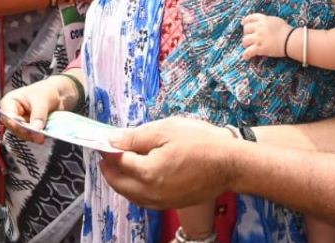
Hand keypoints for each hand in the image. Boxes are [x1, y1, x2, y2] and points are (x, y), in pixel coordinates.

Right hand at [0, 75, 72, 142]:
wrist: (56, 94)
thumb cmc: (45, 92)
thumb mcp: (42, 100)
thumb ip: (38, 115)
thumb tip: (35, 129)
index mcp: (9, 102)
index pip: (8, 116)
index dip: (16, 125)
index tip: (28, 130)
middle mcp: (12, 114)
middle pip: (14, 128)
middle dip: (26, 133)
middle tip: (38, 137)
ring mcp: (20, 123)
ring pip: (22, 134)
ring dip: (32, 137)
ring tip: (42, 138)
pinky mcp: (28, 129)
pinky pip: (30, 136)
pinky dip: (36, 137)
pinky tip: (43, 136)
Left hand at [100, 117, 236, 209]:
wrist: (231, 164)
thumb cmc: (202, 142)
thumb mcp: (167, 130)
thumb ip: (136, 137)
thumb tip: (113, 140)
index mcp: (148, 172)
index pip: (118, 162)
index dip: (108, 150)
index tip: (103, 141)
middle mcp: (152, 192)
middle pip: (120, 184)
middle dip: (109, 170)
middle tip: (105, 156)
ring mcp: (162, 201)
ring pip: (131, 196)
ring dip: (121, 182)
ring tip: (118, 166)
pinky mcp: (172, 204)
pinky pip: (145, 201)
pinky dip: (135, 191)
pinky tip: (138, 179)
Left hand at [242, 13, 291, 58]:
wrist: (290, 40)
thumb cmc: (286, 30)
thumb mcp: (276, 21)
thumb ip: (267, 21)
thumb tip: (263, 23)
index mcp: (263, 20)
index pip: (251, 18)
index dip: (245, 21)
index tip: (243, 23)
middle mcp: (259, 28)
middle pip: (246, 29)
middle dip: (247, 33)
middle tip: (250, 37)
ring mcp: (258, 38)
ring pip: (245, 40)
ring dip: (246, 44)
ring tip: (249, 46)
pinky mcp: (260, 48)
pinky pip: (248, 52)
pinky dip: (246, 55)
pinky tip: (246, 57)